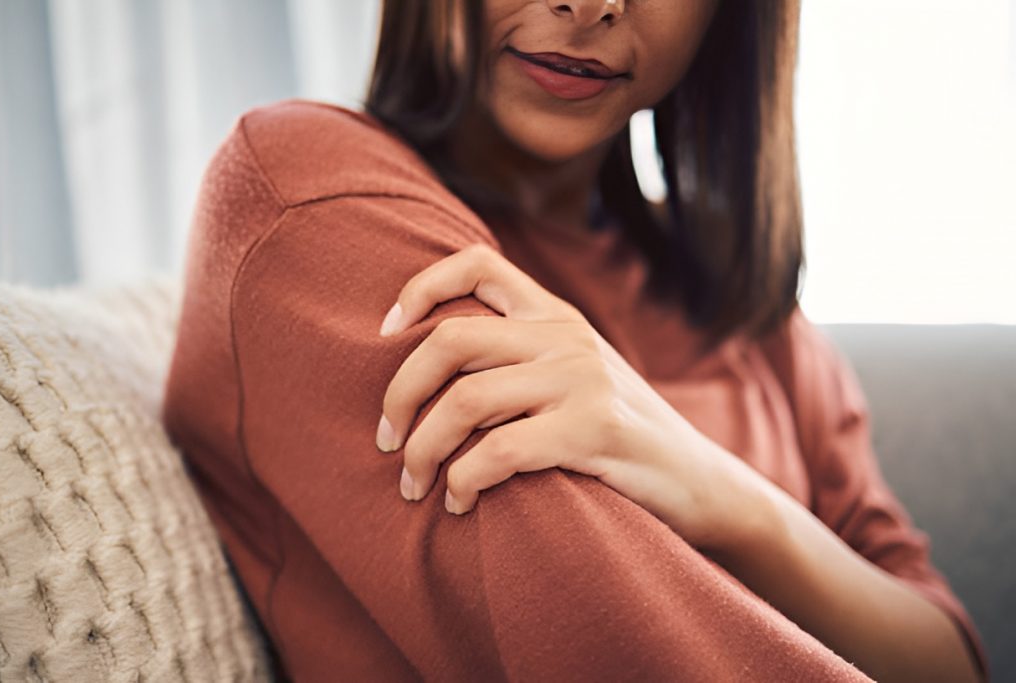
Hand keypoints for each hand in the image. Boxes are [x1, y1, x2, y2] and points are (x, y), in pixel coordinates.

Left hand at [375, 244, 770, 551]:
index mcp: (555, 315)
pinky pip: (497, 453)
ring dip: (422, 451)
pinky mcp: (593, 430)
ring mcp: (582, 380)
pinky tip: (460, 504)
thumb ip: (520, 358)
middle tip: (385, 441)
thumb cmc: (616, 435)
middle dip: (399, 393)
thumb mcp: (574, 375)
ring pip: (465, 402)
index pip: (477, 263)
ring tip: (413, 486)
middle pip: (450, 339)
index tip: (385, 332)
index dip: (419, 287)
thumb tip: (429, 373)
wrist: (698, 480)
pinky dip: (462, 482)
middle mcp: (566, 336)